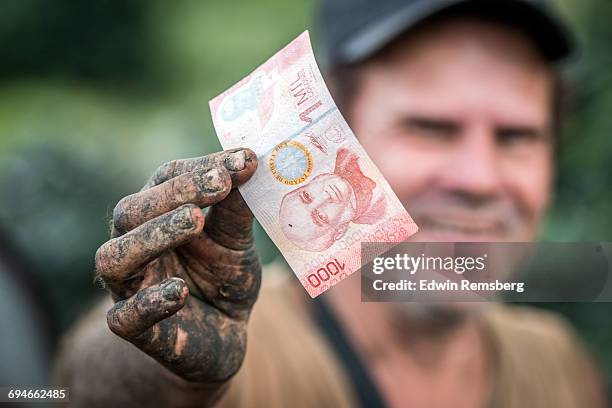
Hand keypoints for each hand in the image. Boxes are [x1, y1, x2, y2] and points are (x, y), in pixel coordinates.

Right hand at [94, 148, 259, 383]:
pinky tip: (178, 291)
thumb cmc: (224, 279)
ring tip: (194, 221)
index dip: (201, 167)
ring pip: (115, 257)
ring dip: (153, 236)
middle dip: (173, 194)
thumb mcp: (236, 242)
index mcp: (158, 216)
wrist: (224, 335)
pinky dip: (149, 302)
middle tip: (219, 184)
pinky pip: (125, 316)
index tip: (241, 161)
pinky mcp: (135, 329)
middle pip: (130, 212)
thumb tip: (247, 162)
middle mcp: (136, 246)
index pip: (166, 179)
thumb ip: (237, 210)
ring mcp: (131, 287)